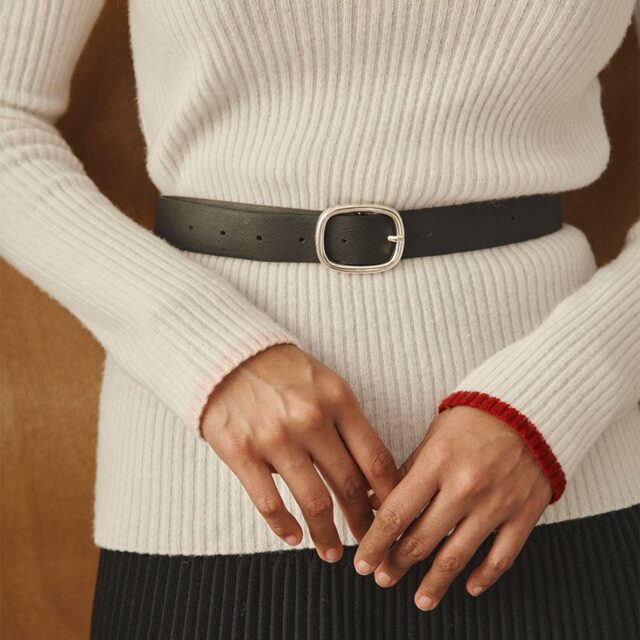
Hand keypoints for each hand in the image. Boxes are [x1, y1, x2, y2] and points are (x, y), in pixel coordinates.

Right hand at [201, 343, 401, 561]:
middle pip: (350, 485)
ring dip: (326, 534)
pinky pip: (269, 502)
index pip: (376, 458)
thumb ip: (346, 423)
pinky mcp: (241, 451)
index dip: (389, 496)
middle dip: (364, 522)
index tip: (394, 516)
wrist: (225, 352)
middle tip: (369, 542)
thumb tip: (367, 475)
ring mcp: (275, 437)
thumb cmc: (280, 370)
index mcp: (338, 400)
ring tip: (332, 551)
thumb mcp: (324, 383)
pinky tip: (293, 537)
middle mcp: (311, 419)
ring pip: (314, 501)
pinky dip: (284, 527)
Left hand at [354, 405, 552, 609]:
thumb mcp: (432, 438)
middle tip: (384, 577)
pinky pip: (501, 557)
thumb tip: (374, 503)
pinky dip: (484, 577)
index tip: (364, 562)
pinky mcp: (523, 514)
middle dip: (397, 564)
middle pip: (422, 540)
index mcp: (436, 463)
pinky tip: (468, 586)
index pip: (395, 514)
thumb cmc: (474, 420)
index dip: (375, 544)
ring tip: (420, 598)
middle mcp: (464, 487)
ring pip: (457, 556)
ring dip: (434, 582)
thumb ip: (404, 473)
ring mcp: (496, 503)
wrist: (528, 410)